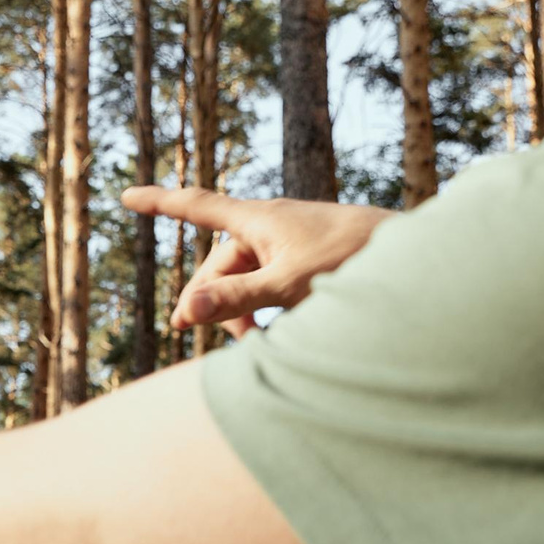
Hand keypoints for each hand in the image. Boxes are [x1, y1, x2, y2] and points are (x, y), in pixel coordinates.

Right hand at [120, 185, 393, 338]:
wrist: (416, 258)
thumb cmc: (354, 263)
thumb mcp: (287, 286)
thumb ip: (235, 300)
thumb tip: (186, 313)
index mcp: (258, 219)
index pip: (195, 206)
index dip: (159, 203)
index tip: (127, 196)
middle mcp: (271, 226)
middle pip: (220, 264)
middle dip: (212, 302)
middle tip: (201, 338)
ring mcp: (292, 243)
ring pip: (248, 279)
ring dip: (243, 313)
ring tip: (257, 346)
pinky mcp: (313, 261)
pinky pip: (273, 284)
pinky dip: (267, 309)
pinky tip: (281, 335)